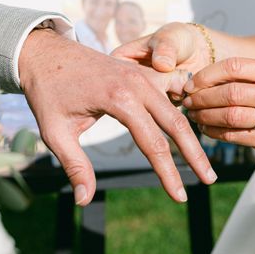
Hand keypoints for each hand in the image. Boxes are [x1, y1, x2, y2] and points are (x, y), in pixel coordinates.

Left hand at [18, 29, 215, 205]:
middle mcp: (137, 84)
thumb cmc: (48, 92)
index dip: (168, 174)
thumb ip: (75, 165)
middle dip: (195, 155)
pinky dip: (182, 112)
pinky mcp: (141, 74)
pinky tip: (194, 130)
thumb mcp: (55, 131)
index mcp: (119, 98)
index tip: (180, 197)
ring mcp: (142, 76)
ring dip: (192, 136)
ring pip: (176, 109)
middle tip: (209, 180)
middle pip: (176, 124)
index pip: (153, 143)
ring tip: (203, 163)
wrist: (44, 53)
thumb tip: (84, 200)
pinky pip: (169, 94)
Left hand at [182, 57, 254, 162]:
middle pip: (230, 92)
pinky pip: (233, 135)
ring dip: (205, 116)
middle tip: (187, 102)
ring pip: (230, 115)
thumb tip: (197, 80)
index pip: (234, 66)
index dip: (207, 76)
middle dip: (202, 98)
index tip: (190, 85)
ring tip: (194, 115)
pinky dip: (214, 132)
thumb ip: (242, 77)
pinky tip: (205, 129)